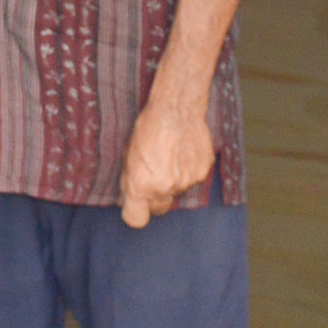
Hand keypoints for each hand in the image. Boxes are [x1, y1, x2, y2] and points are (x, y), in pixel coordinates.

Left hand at [117, 92, 215, 227]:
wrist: (176, 108)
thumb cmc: (147, 128)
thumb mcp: (128, 155)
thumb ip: (128, 181)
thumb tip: (126, 199)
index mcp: (142, 185)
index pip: (136, 220)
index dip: (133, 213)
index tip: (133, 205)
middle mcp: (165, 188)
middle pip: (158, 210)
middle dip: (152, 200)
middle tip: (150, 179)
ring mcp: (187, 182)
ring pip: (176, 194)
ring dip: (171, 184)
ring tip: (168, 158)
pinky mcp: (202, 173)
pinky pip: (192, 181)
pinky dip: (186, 172)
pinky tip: (182, 154)